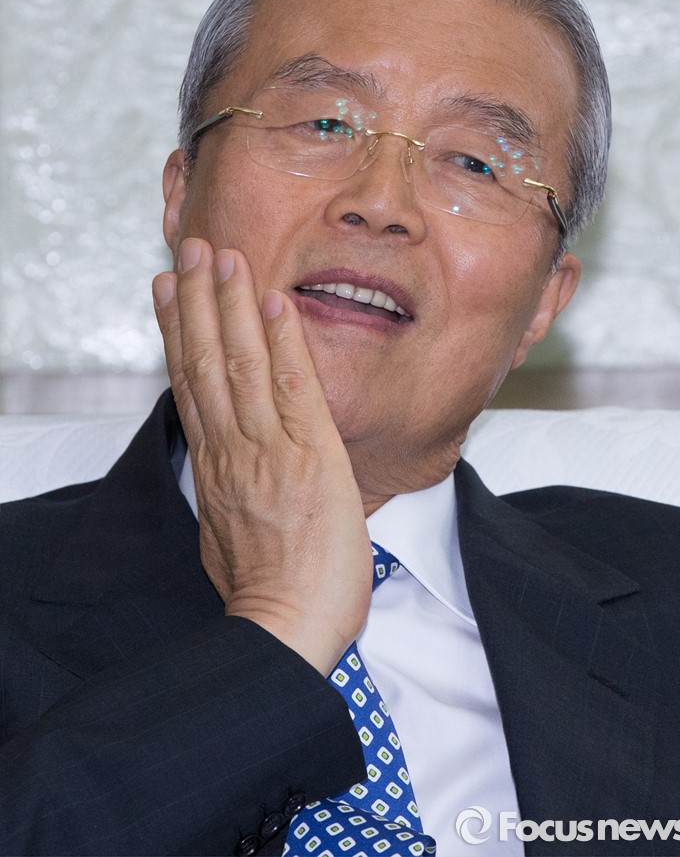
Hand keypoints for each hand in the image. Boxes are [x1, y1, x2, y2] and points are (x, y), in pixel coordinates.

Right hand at [152, 238, 372, 674]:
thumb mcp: (226, 538)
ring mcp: (268, 448)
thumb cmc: (264, 595)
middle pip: (205, 360)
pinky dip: (284, 343)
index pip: (190, 383)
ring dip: (231, 305)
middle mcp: (232, 447)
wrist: (285, 630)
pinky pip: (294, 387)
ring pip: (240, 364)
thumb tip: (227, 477)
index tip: (167, 291)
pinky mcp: (310, 455)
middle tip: (190, 250)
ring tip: (224, 258)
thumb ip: (226, 495)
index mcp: (214, 466)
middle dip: (197, 300)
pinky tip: (276, 303)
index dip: (176, 331)